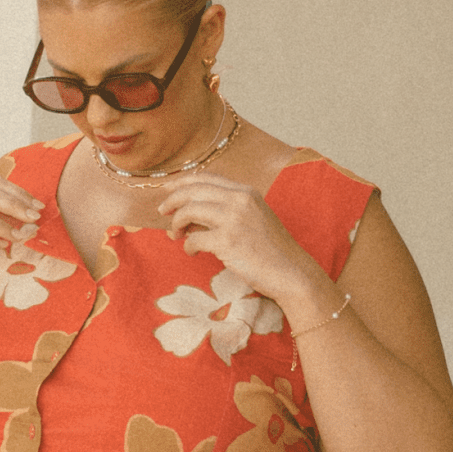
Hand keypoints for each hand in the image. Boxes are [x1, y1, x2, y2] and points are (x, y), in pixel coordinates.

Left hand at [156, 173, 326, 310]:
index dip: (182, 182)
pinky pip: (194, 238)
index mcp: (246, 192)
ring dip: (177, 223)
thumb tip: (192, 214)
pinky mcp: (228, 241)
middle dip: (172, 200)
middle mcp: (239, 199)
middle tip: (161, 211)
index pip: (206, 178)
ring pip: (189, 211)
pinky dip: (188, 246)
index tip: (167, 190)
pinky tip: (193, 252)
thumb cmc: (271, 251)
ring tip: (176, 234)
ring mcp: (233, 219)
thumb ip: (227, 211)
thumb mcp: (253, 220)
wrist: (291, 272)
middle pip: (193, 190)